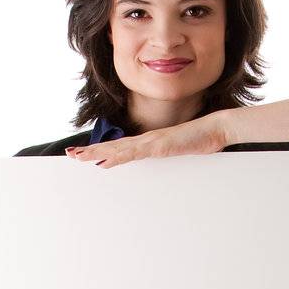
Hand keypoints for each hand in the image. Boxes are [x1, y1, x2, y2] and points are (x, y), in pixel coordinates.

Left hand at [64, 113, 228, 167]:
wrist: (217, 128)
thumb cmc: (202, 139)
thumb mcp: (181, 151)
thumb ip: (168, 155)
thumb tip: (162, 159)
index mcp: (150, 142)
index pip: (121, 147)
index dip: (102, 150)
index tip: (86, 154)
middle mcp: (147, 140)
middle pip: (112, 147)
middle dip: (91, 150)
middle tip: (72, 154)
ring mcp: (151, 142)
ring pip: (117, 149)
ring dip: (96, 153)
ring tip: (78, 156)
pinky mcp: (159, 146)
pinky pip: (133, 152)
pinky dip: (117, 156)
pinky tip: (104, 160)